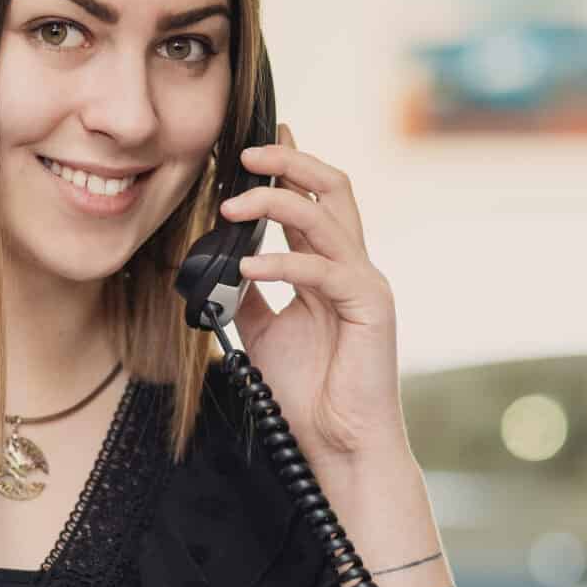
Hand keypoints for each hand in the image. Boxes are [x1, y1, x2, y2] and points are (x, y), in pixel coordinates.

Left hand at [222, 125, 410, 467]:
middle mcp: (353, 265)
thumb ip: (247, 293)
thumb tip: (215, 263)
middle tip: (247, 154)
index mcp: (330, 266)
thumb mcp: (262, 332)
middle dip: (290, 161)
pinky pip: (325, 270)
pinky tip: (247, 269)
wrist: (341, 444)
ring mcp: (365, 283)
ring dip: (277, 203)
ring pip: (329, 216)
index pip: (314, 198)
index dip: (288, 165)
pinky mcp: (371, 307)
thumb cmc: (308, 392)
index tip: (253, 142)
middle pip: (333, 186)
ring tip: (233, 206)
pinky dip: (283, 264)